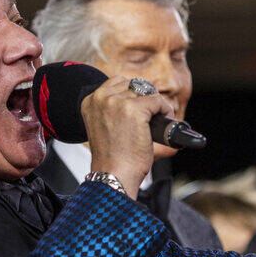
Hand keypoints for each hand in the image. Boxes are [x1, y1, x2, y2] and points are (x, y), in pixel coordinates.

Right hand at [81, 76, 174, 198]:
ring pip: (146, 91)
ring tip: (159, 120)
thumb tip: (140, 98)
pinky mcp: (134, 110)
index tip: (142, 108)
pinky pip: (157, 100)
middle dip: (146, 99)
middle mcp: (100, 98)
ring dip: (156, 104)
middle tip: (152, 116)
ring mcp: (116, 103)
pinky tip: (164, 121)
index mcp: (90, 102)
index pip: (118, 82)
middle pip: (133, 84)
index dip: (134, 95)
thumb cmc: (112, 158)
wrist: (114, 175)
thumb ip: (114, 110)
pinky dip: (165, 110)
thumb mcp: (105, 127)